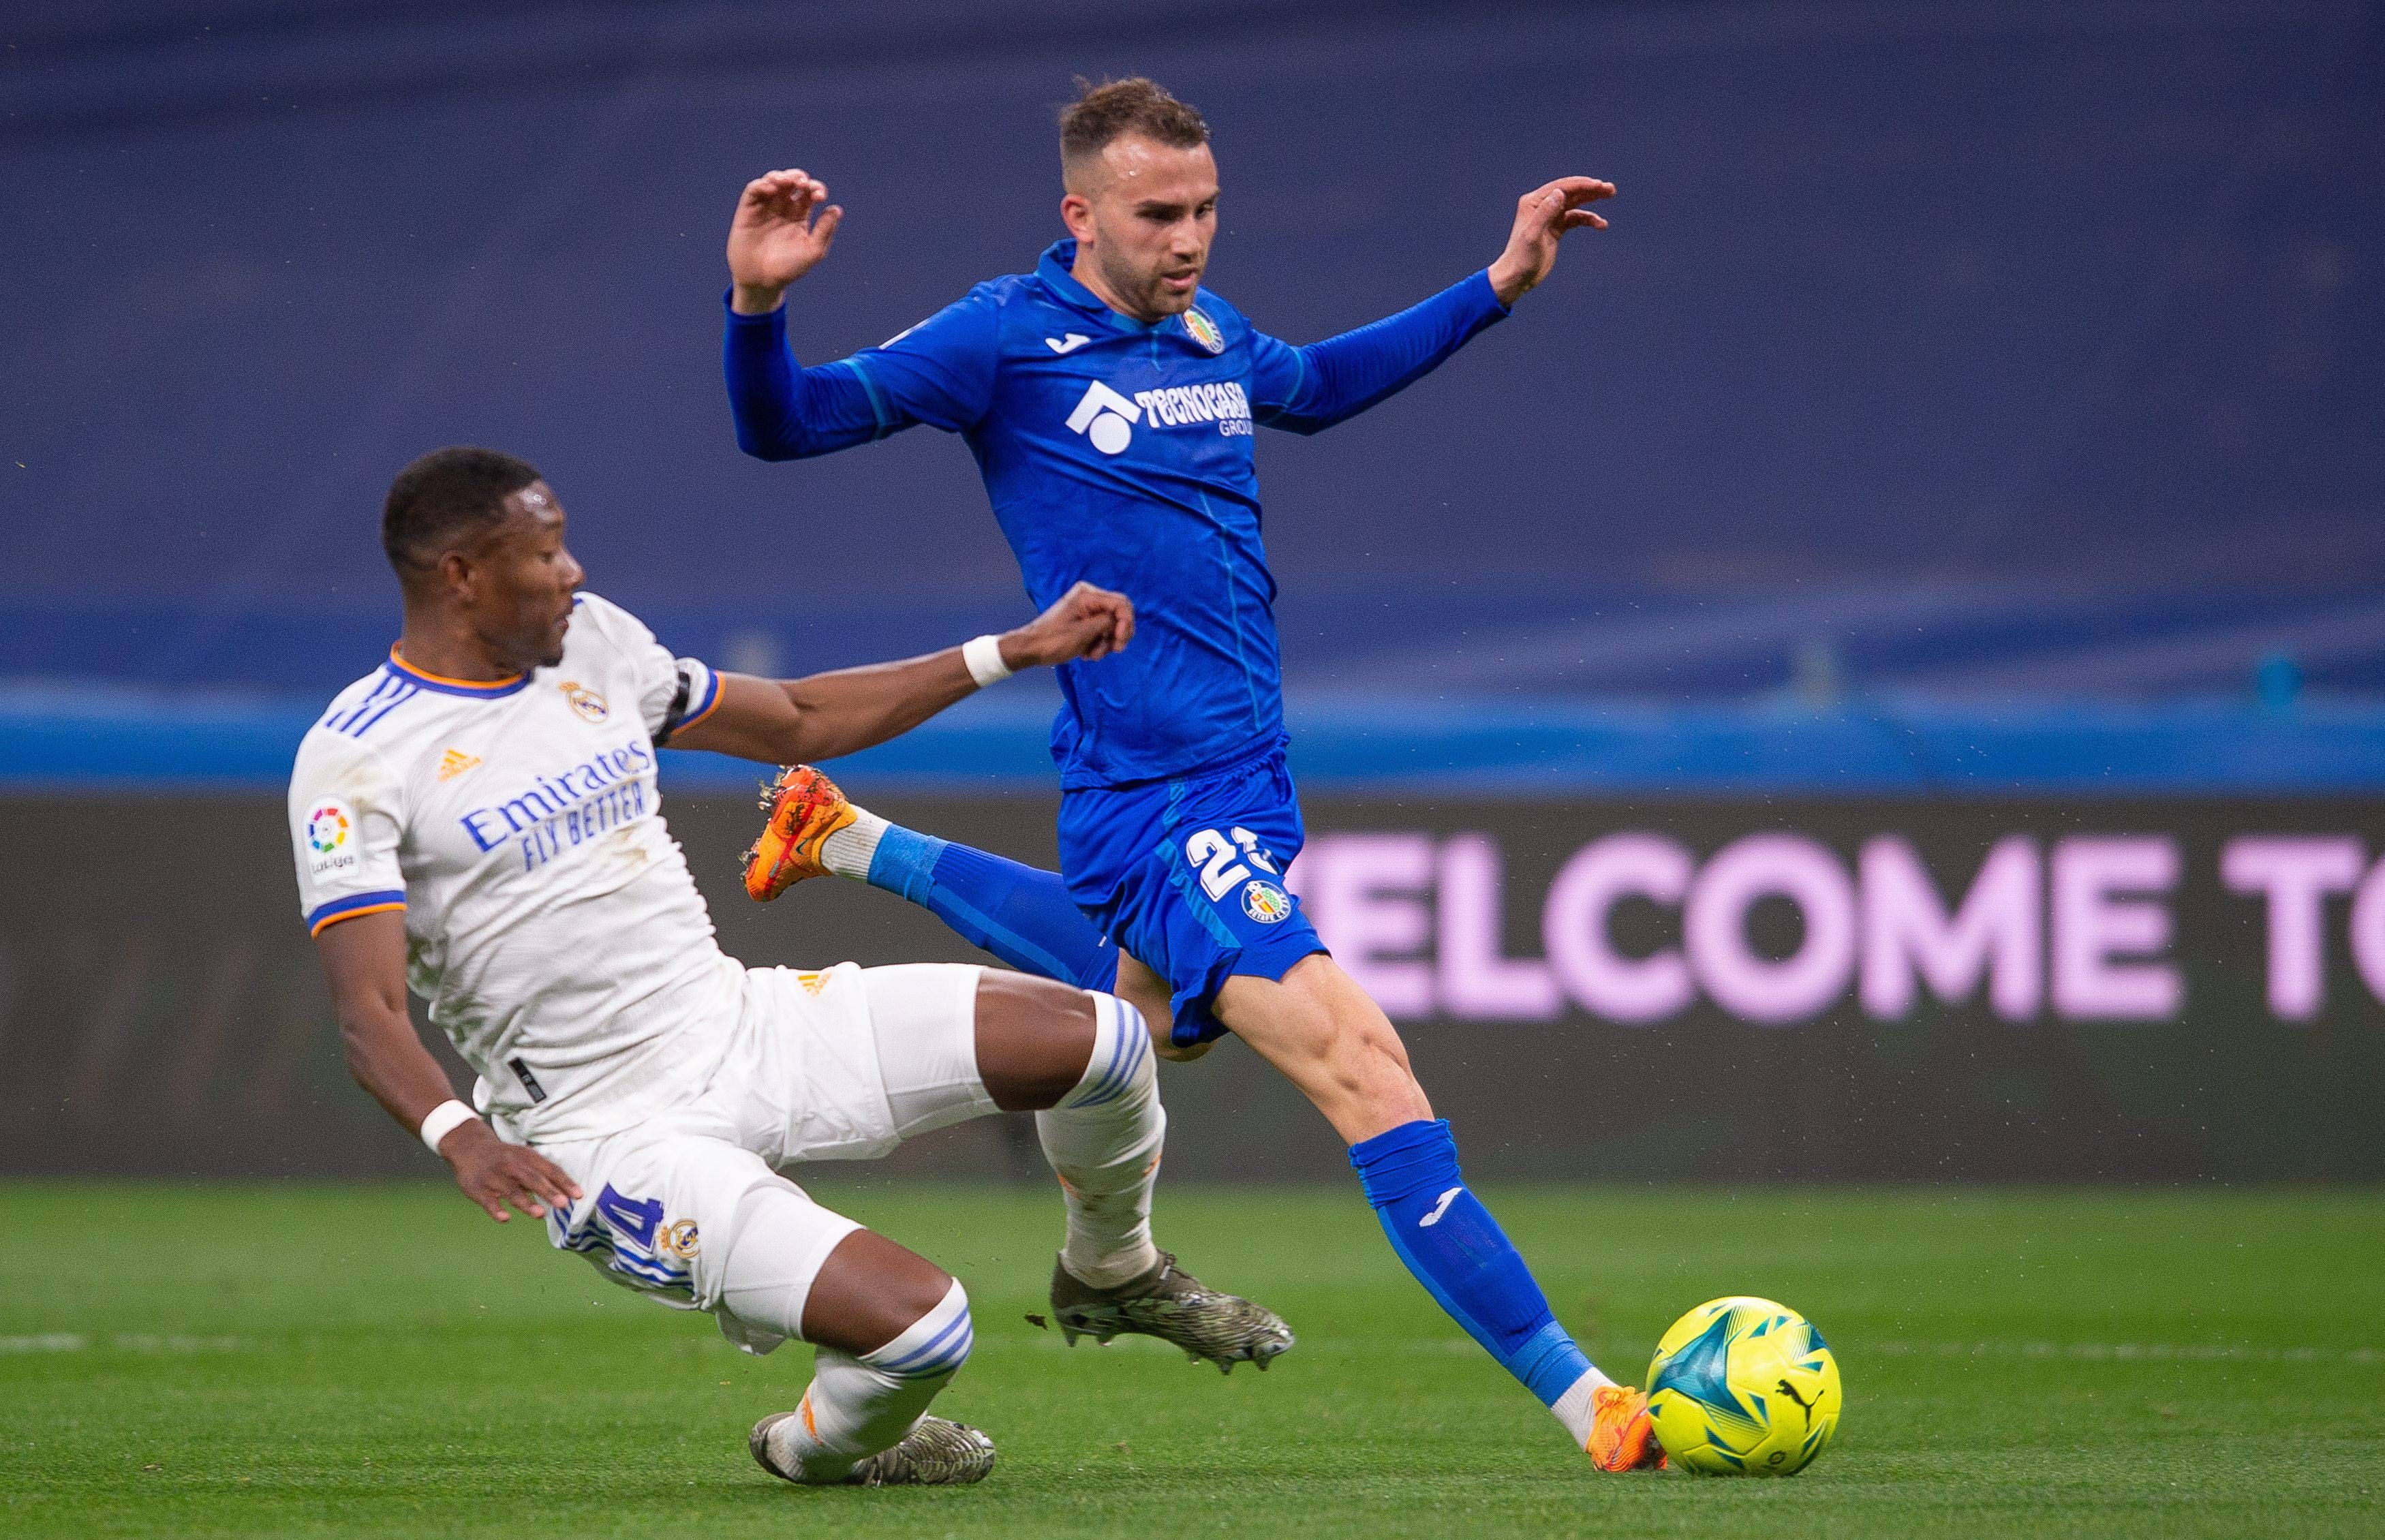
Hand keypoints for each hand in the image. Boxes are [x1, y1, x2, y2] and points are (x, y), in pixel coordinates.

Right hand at [439, 1119, 580, 1222]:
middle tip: (563, 1204)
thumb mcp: (526, 1158)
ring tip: (540, 1214)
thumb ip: (545, 1174)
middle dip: (548, 1192)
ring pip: (512, 1191)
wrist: (470, 1147)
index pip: (549, 1170)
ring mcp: (495, 1178)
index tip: (579, 1196)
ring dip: (526, 1203)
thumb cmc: (506, 1157)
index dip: (564, 1183)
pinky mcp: (478, 1190)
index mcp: (527, 1157)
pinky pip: (488, 1201)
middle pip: (533, 1180)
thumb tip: (569, 1193)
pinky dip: (496, 1210)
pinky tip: (505, 1218)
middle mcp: (512, 1167)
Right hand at [727, 168, 843, 313]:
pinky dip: (762, 184)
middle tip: (802, 184)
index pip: (809, 193)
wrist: (762, 281)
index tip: (820, 195)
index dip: (816, 188)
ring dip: (780, 176)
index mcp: (800, 215)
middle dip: (798, 177)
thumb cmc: (789, 269)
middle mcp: (783, 208)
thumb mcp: (813, 251)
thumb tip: (836, 209)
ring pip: (772, 181)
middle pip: (792, 182)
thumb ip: (824, 230)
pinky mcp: (747, 210)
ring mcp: (765, 208)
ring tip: (786, 181)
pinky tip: (771, 188)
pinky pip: (753, 190)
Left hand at [1001, 582, 1135, 669]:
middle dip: (1116, 635)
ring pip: (1111, 626)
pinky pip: (1101, 631)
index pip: (1121, 604)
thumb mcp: (1084, 632)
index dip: (1126, 624)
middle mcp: (1088, 597)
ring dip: (1106, 644)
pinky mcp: (1084, 620)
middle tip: (1112, 651)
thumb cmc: (1053, 641)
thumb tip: (1121, 620)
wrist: (1030, 649)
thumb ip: (1108, 622)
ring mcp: (1086, 609)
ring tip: (1092, 655)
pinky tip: (1087, 654)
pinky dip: (1098, 644)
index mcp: (1087, 594)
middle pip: (1119, 614)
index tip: (1118, 642)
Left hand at [1485, 176, 1613, 305]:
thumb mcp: (1533, 235)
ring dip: (1592, 200)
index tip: (1599, 186)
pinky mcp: (1556, 228)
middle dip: (1591, 189)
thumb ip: (1545, 213)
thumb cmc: (1521, 258)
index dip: (1582, 185)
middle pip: (1570, 192)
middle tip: (1610, 189)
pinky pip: (1575, 218)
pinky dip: (1588, 219)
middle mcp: (1542, 205)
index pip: (1562, 187)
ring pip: (1575, 203)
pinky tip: (1601, 224)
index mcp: (1533, 202)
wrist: (1517, 277)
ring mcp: (1550, 216)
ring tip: (1610, 196)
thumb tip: (1559, 192)